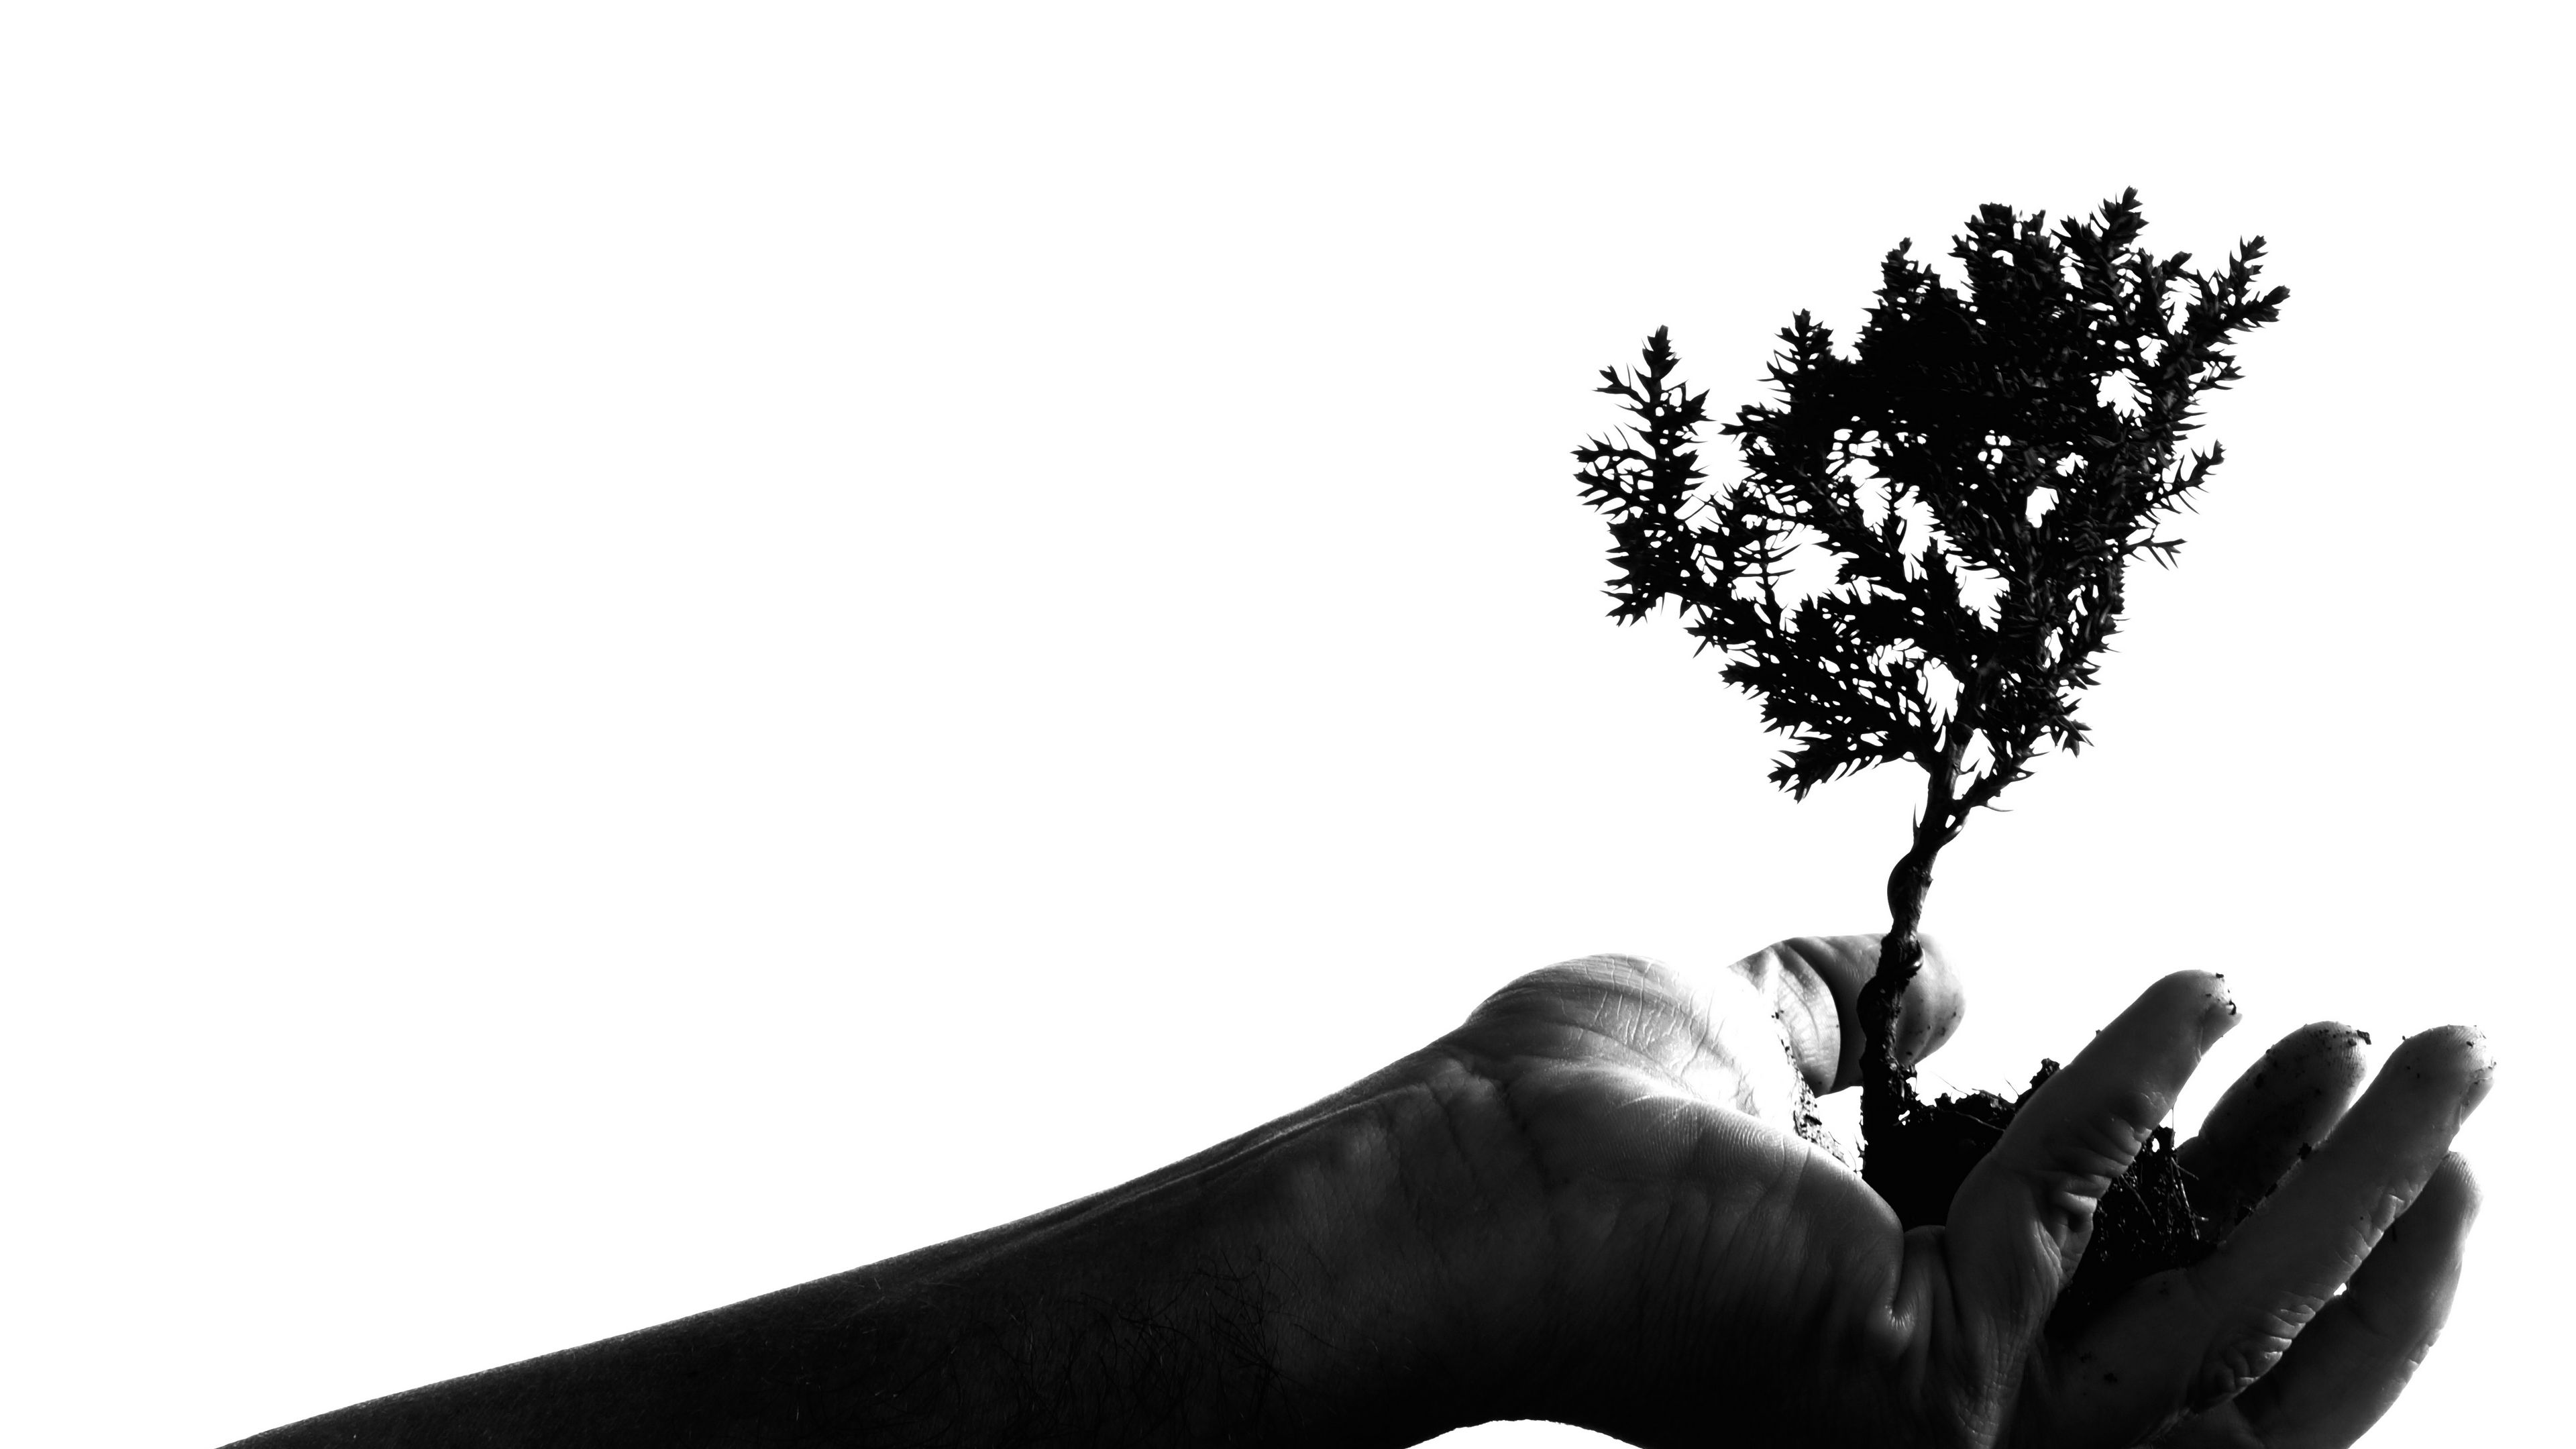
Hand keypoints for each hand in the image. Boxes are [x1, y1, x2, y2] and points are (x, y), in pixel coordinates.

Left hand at [1395, 938, 2489, 1446]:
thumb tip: (1960, 973)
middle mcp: (1947, 1413)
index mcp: (1914, 1344)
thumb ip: (1846, 1011)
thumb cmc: (1558, 1120)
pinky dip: (2169, 1087)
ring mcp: (1943, 1419)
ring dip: (2357, 1182)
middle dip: (2366, 1203)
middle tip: (2454, 1064)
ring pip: (2223, 1318)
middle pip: (2228, 1332)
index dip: (2259, 1192)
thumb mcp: (1740, 1038)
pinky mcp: (1926, 1372)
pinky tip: (2221, 984)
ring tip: (2449, 1052)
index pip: (2143, 1291)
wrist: (1452, 1177)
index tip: (2322, 1069)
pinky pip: (2095, 1210)